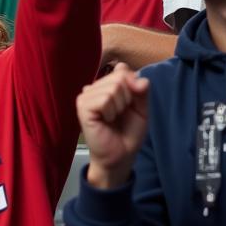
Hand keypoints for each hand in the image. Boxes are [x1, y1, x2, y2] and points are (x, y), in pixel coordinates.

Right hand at [77, 63, 149, 187]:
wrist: (121, 155)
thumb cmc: (128, 133)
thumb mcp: (142, 109)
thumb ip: (142, 91)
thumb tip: (139, 78)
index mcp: (105, 86)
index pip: (122, 70)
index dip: (134, 86)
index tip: (131, 104)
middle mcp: (93, 88)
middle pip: (119, 77)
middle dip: (128, 98)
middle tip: (121, 114)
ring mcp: (86, 97)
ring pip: (113, 88)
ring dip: (120, 107)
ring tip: (113, 118)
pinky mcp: (83, 108)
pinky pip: (104, 99)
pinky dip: (111, 112)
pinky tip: (106, 121)